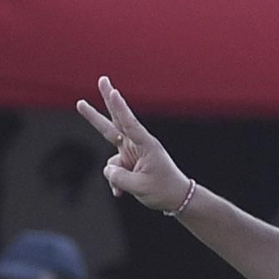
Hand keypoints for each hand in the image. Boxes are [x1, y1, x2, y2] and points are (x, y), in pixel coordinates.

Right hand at [76, 76, 190, 211]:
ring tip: (122, 189)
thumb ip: (118, 178)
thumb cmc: (163, 190)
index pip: (130, 124)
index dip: (120, 109)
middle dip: (108, 100)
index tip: (113, 92)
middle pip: (117, 120)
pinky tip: (121, 194)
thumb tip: (107, 170)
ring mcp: (131, 152)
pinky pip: (113, 172)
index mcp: (146, 145)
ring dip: (113, 175)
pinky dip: (115, 183)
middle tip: (103, 79)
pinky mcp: (127, 163)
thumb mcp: (139, 187)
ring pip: (111, 158)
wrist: (176, 199)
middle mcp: (137, 144)